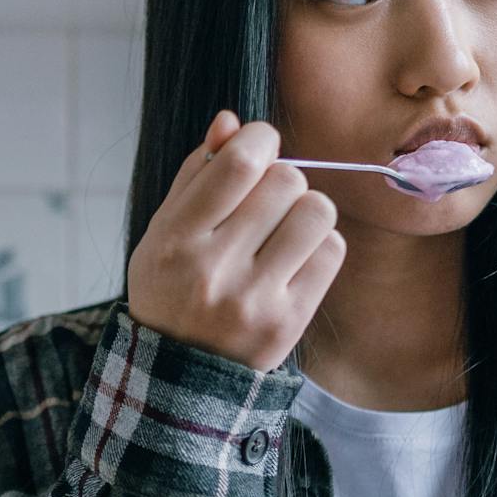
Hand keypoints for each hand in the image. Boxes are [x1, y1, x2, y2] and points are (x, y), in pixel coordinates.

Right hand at [124, 110, 346, 371]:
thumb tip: (232, 121)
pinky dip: (320, 244)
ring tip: (285, 228)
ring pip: (316, 212)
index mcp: (176, 240)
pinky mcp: (288, 322)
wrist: (180, 374)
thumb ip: (197, 174)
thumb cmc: (173, 288)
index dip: (261, 139)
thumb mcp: (164, 231)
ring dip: (306, 209)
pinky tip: (296, 257)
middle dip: (282, 179)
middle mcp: (214, 270)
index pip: (240, 162)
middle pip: (285, 181)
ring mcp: (254, 300)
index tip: (261, 145)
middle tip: (267, 201)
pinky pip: (332, 251)